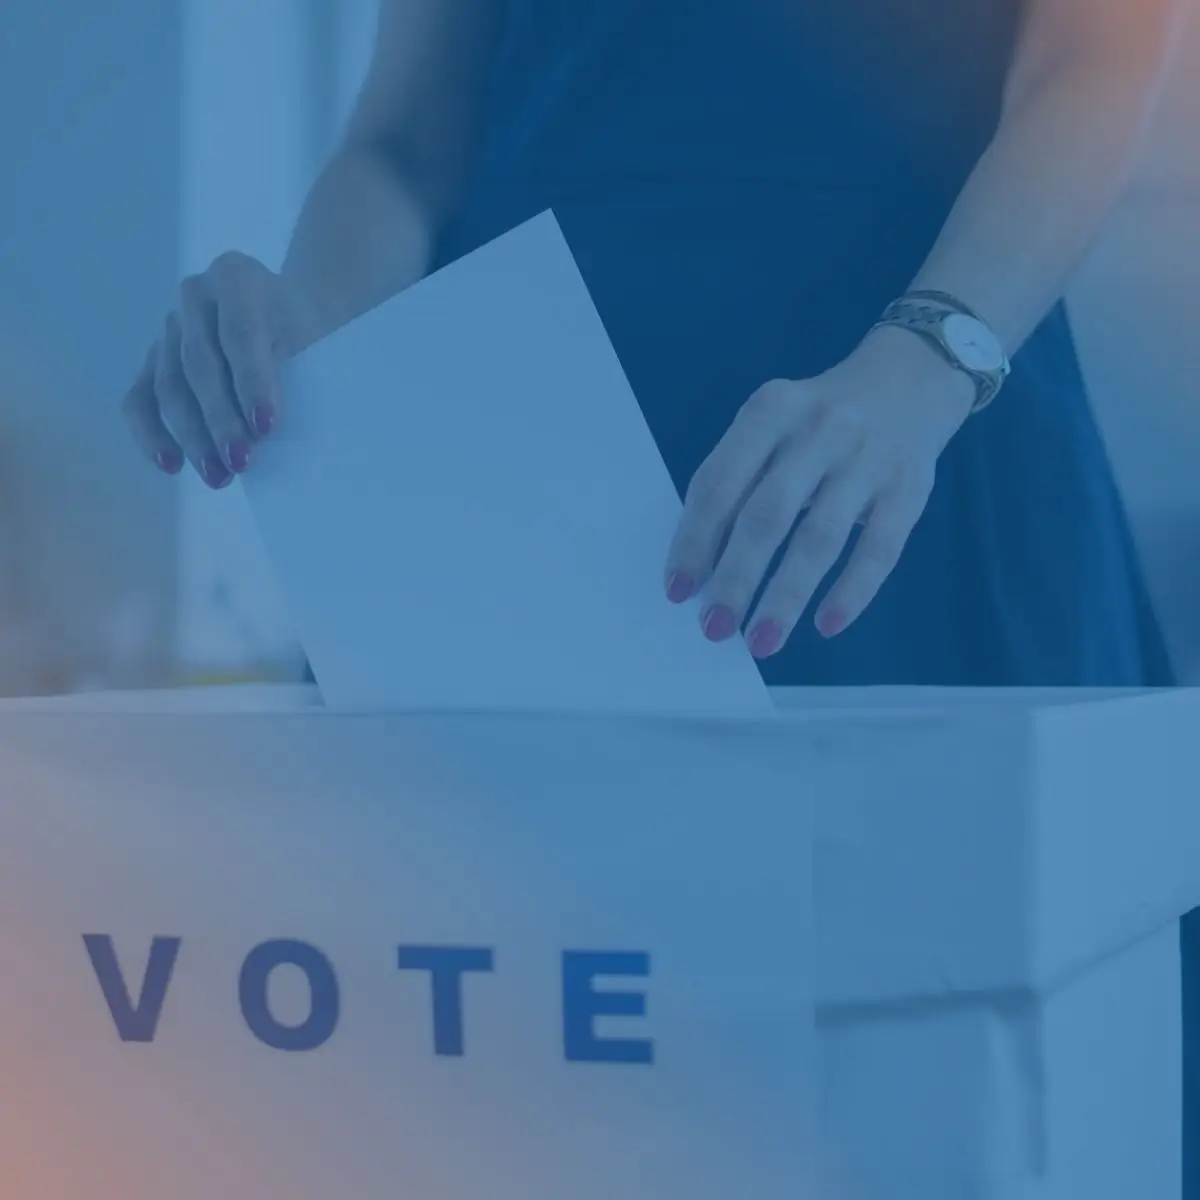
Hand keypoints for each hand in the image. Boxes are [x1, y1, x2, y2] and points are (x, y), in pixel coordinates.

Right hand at [122, 252, 310, 487]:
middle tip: (241, 462)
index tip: (267, 427)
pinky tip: (171, 464)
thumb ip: (295, 371)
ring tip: (218, 476)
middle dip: (219, 418)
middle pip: (200, 362)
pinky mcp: (156, 358)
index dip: (251, 381)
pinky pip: (140, 397)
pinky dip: (151, 432)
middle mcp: (195, 296)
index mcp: (237, 278)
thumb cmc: (309, 329)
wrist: (294, 310)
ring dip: (192, 436)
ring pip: (169, 385)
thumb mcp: (315, 337)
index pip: (240, 332)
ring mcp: (171, 327)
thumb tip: (268, 434)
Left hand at [664, 327, 976, 656]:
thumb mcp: (772, 425)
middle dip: (736, 578)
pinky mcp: (910, 488)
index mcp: (770, 410)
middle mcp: (819, 430)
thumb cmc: (818, 420)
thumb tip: (702, 564)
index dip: (695, 540)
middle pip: (767, 515)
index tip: (678, 590)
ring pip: (820, 538)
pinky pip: (879, 549)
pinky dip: (851, 592)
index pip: (721, 483)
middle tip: (714, 628)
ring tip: (762, 640)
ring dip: (787, 597)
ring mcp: (868, 459)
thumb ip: (739, 478)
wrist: (909, 381)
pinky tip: (826, 625)